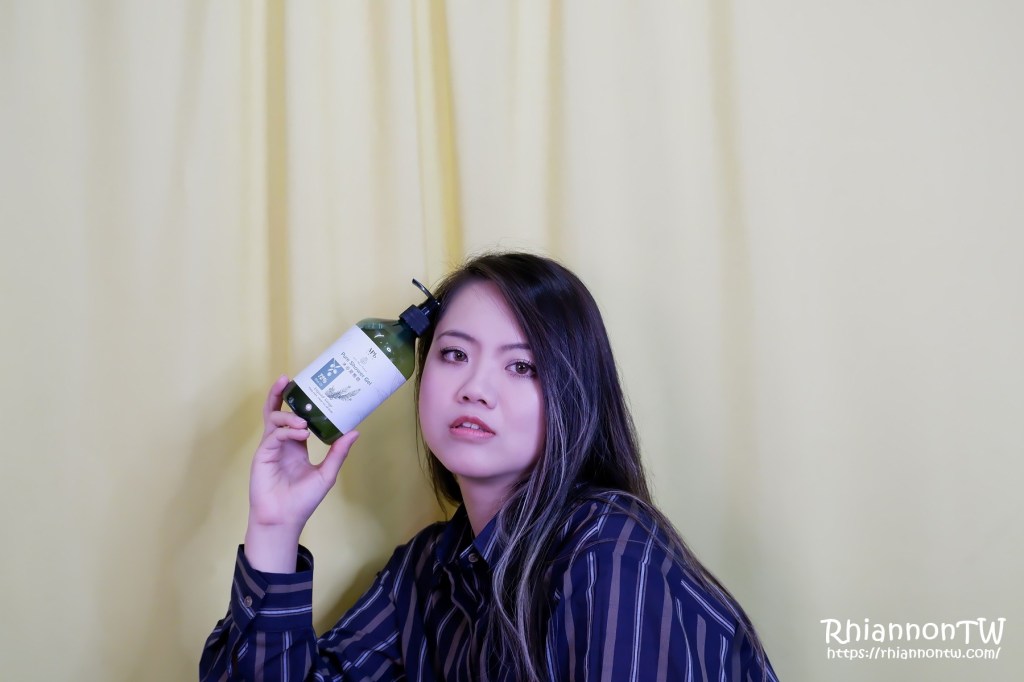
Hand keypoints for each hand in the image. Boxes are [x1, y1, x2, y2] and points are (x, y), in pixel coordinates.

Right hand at [244, 375, 359, 571]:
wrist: (284, 520)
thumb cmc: (303, 501)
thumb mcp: (326, 474)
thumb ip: (338, 453)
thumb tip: (354, 431)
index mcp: (296, 445)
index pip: (294, 417)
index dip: (297, 401)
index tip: (307, 386)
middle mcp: (282, 443)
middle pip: (276, 411)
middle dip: (279, 394)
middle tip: (287, 379)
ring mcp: (270, 448)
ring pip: (273, 419)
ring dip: (289, 416)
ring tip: (304, 423)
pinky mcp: (262, 455)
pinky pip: (273, 435)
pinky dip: (286, 431)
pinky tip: (299, 434)